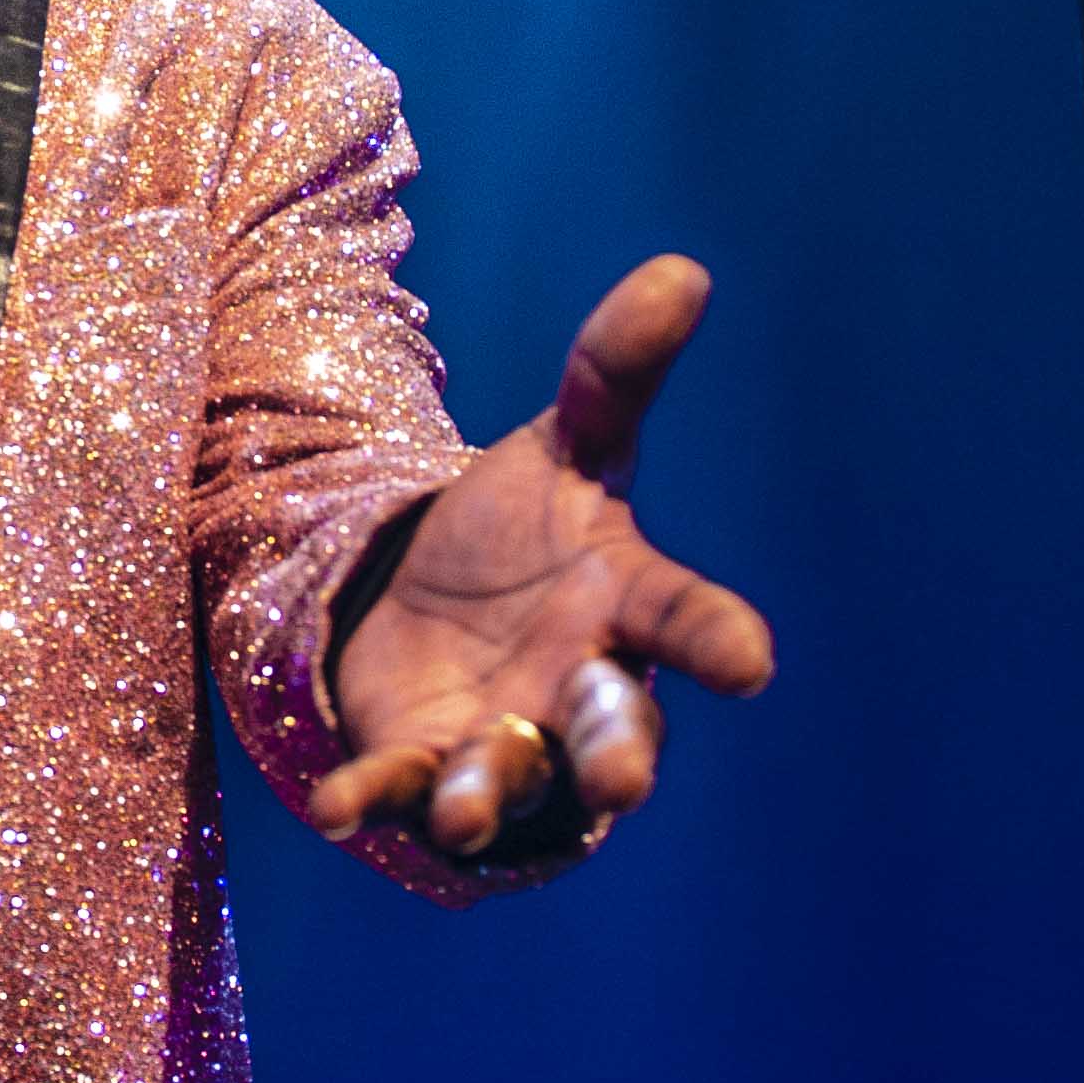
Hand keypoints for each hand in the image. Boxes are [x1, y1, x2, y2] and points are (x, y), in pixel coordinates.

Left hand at [310, 256, 773, 862]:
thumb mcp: (567, 444)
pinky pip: (400, 787)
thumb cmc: (534, 530)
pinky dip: (371, 797)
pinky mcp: (423, 759)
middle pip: (612, 730)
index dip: (718, 640)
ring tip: (462, 813)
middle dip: (617, 756)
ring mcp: (504, 735)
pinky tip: (330, 806)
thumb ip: (615, 372)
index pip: (683, 620)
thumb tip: (683, 269)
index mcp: (626, 607)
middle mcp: (577, 687)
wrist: (443, 603)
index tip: (753, 663)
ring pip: (507, 778)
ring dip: (485, 795)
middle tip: (620, 781)